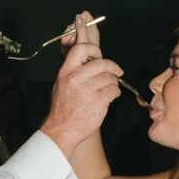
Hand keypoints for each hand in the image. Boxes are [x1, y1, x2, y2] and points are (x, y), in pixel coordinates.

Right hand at [41, 42, 121, 158]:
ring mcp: (88, 89)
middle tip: (117, 71)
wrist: (62, 130)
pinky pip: (113, 90)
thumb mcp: (61, 84)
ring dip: (113, 83)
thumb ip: (74, 71)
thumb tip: (90, 61)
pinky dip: (115, 93)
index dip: (94, 49)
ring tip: (108, 90)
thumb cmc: (62, 109)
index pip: (81, 48)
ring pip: (110, 78)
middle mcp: (76, 78)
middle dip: (113, 67)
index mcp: (66, 72)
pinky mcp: (98, 101)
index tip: (100, 55)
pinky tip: (110, 97)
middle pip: (102, 63)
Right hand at [59, 11, 101, 58]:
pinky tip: (67, 50)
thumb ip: (81, 28)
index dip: (79, 20)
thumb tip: (79, 16)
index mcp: (92, 30)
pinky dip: (64, 44)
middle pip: (75, 23)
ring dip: (67, 39)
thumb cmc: (86, 57)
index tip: (76, 27)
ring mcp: (79, 37)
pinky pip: (65, 38)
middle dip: (71, 31)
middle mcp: (86, 32)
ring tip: (70, 47)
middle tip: (73, 40)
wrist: (81, 69)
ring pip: (68, 31)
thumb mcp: (83, 41)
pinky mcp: (73, 43)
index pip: (85, 16)